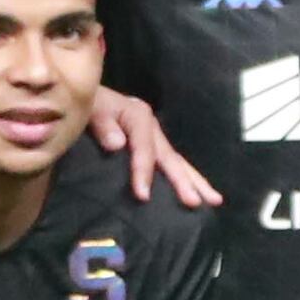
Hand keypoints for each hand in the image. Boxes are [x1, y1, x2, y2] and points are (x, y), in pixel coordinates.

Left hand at [87, 88, 219, 209]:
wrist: (85, 97)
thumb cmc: (86, 103)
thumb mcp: (90, 108)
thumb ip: (102, 125)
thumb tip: (118, 144)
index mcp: (139, 115)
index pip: (144, 148)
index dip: (144, 171)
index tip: (143, 196)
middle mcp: (152, 127)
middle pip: (170, 157)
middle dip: (184, 181)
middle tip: (196, 202)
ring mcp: (154, 137)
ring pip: (177, 161)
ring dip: (195, 182)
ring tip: (214, 200)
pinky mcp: (152, 145)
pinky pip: (170, 163)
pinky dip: (184, 178)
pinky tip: (197, 193)